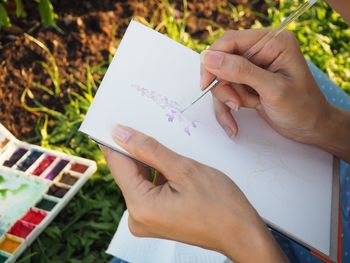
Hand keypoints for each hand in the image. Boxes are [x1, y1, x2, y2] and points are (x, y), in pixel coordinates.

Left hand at [102, 124, 287, 262]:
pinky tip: (170, 165)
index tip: (114, 121)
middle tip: (146, 128)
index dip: (114, 140)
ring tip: (168, 150)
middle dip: (137, 150)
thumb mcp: (184, 169)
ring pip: (140, 179)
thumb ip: (149, 150)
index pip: (118, 164)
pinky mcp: (155, 218)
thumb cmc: (221, 205)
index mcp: (141, 206)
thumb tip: (121, 134)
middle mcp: (137, 217)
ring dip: (150, 162)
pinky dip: (157, 175)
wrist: (241, 233)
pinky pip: (149, 189)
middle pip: (128, 173)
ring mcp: (146, 220)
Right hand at [201, 29, 329, 142]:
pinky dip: (227, 108)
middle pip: (222, 61)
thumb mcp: (272, 89)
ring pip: (222, 79)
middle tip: (236, 103)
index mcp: (272, 42)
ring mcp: (253, 68)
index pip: (231, 41)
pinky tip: (233, 124)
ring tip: (245, 109)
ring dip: (228, 98)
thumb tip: (208, 58)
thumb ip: (240, 71)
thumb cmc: (301, 108)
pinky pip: (226, 92)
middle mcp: (261, 51)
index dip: (214, 60)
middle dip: (224, 86)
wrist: (310, 129)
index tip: (206, 84)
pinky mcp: (247, 82)